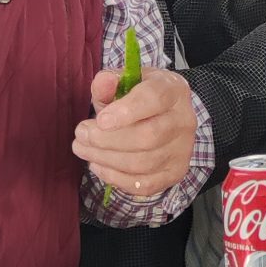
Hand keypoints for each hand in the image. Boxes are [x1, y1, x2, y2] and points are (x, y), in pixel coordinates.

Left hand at [75, 68, 196, 197]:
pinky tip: (99, 165)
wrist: (166, 117)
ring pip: (143, 163)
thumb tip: (103, 83)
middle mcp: (184, 120)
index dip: (127, 111)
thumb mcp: (126, 82)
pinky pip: (144, 184)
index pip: (155, 99)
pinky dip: (116, 178)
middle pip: (147, 137)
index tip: (100, 120)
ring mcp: (183, 149)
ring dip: (105, 159)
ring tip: (83, 148)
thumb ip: (110, 82)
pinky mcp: (175, 172)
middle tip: (81, 134)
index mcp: (173, 90)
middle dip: (107, 140)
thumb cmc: (140, 98)